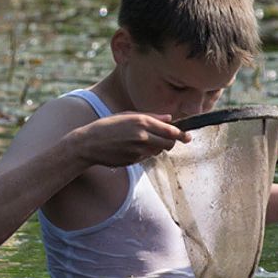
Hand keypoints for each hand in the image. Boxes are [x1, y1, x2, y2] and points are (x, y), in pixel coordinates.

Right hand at [68, 112, 189, 167]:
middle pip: (168, 144)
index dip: (181, 134)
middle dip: (171, 142)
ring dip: (156, 147)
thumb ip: (151, 117)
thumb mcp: (128, 115)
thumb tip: (169, 119)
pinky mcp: (133, 161)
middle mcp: (142, 136)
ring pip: (158, 151)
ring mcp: (138, 151)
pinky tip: (130, 148)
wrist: (89, 144)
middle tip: (169, 140)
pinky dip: (144, 153)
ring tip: (141, 140)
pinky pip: (145, 157)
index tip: (188, 136)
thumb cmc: (108, 126)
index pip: (170, 131)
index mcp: (142, 122)